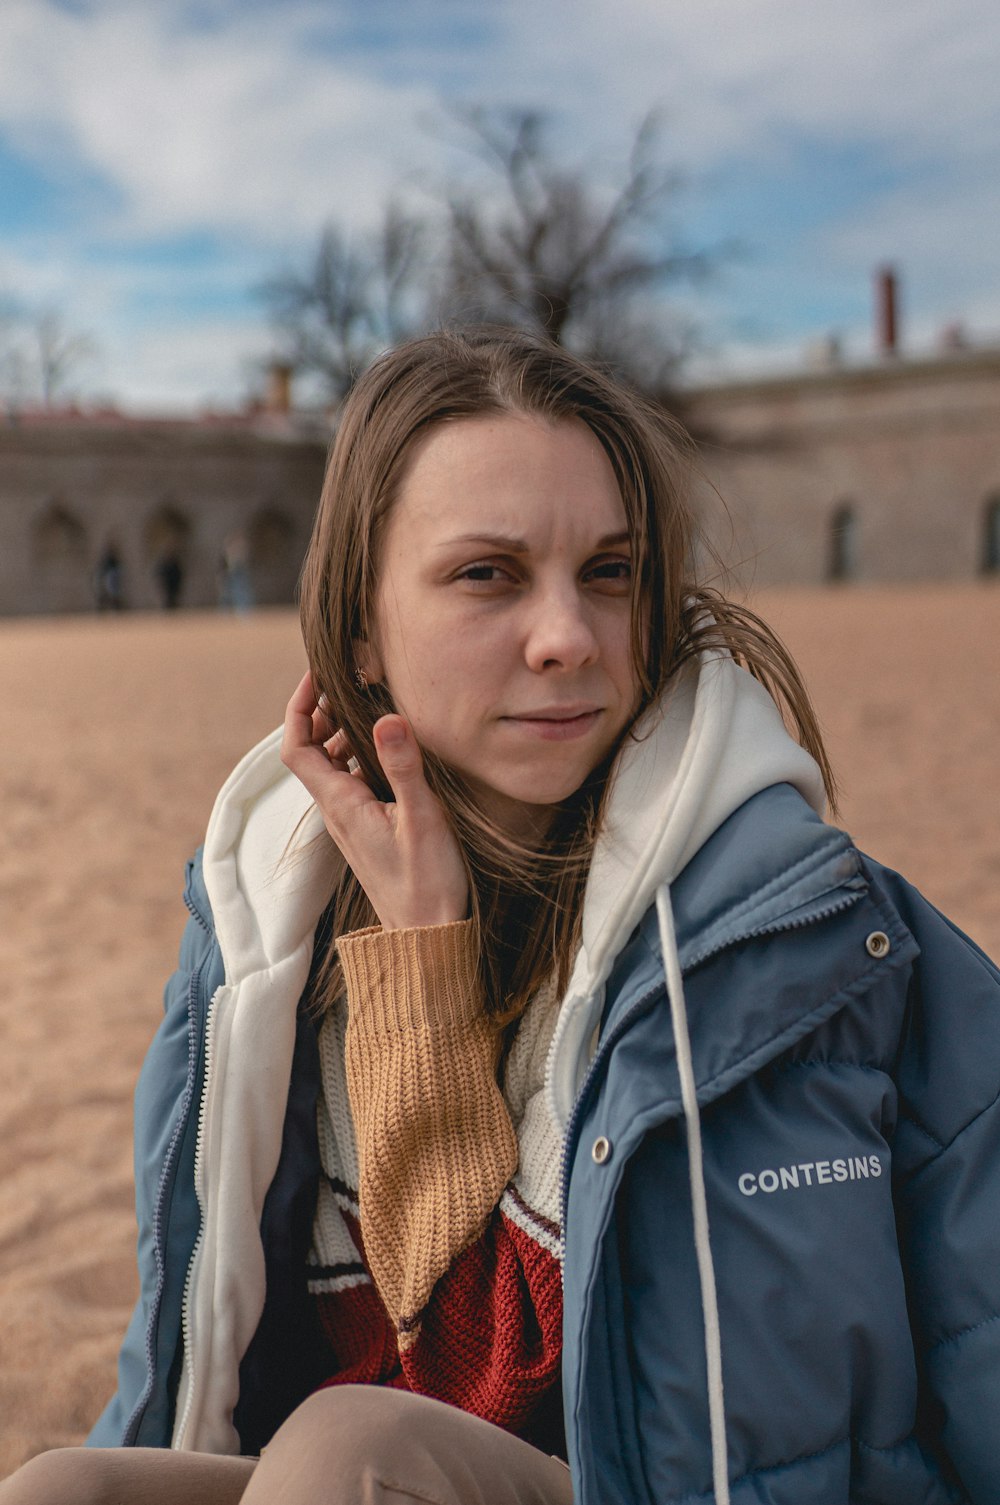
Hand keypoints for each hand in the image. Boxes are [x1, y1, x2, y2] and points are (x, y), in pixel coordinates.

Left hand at [280, 672, 468, 929]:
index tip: (317, 676)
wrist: (428, 936)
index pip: (297, 748)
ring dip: (340, 736)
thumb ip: (403, 767)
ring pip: (330, 769)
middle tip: (347, 685)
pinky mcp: (366, 831)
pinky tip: (385, 752)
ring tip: (368, 709)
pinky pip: (349, 784)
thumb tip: (387, 717)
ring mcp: (349, 823)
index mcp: (340, 805)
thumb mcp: (422, 819)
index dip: (300, 708)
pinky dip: (357, 758)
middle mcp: (336, 813)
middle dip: (320, 715)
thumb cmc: (428, 882)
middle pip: (308, 754)